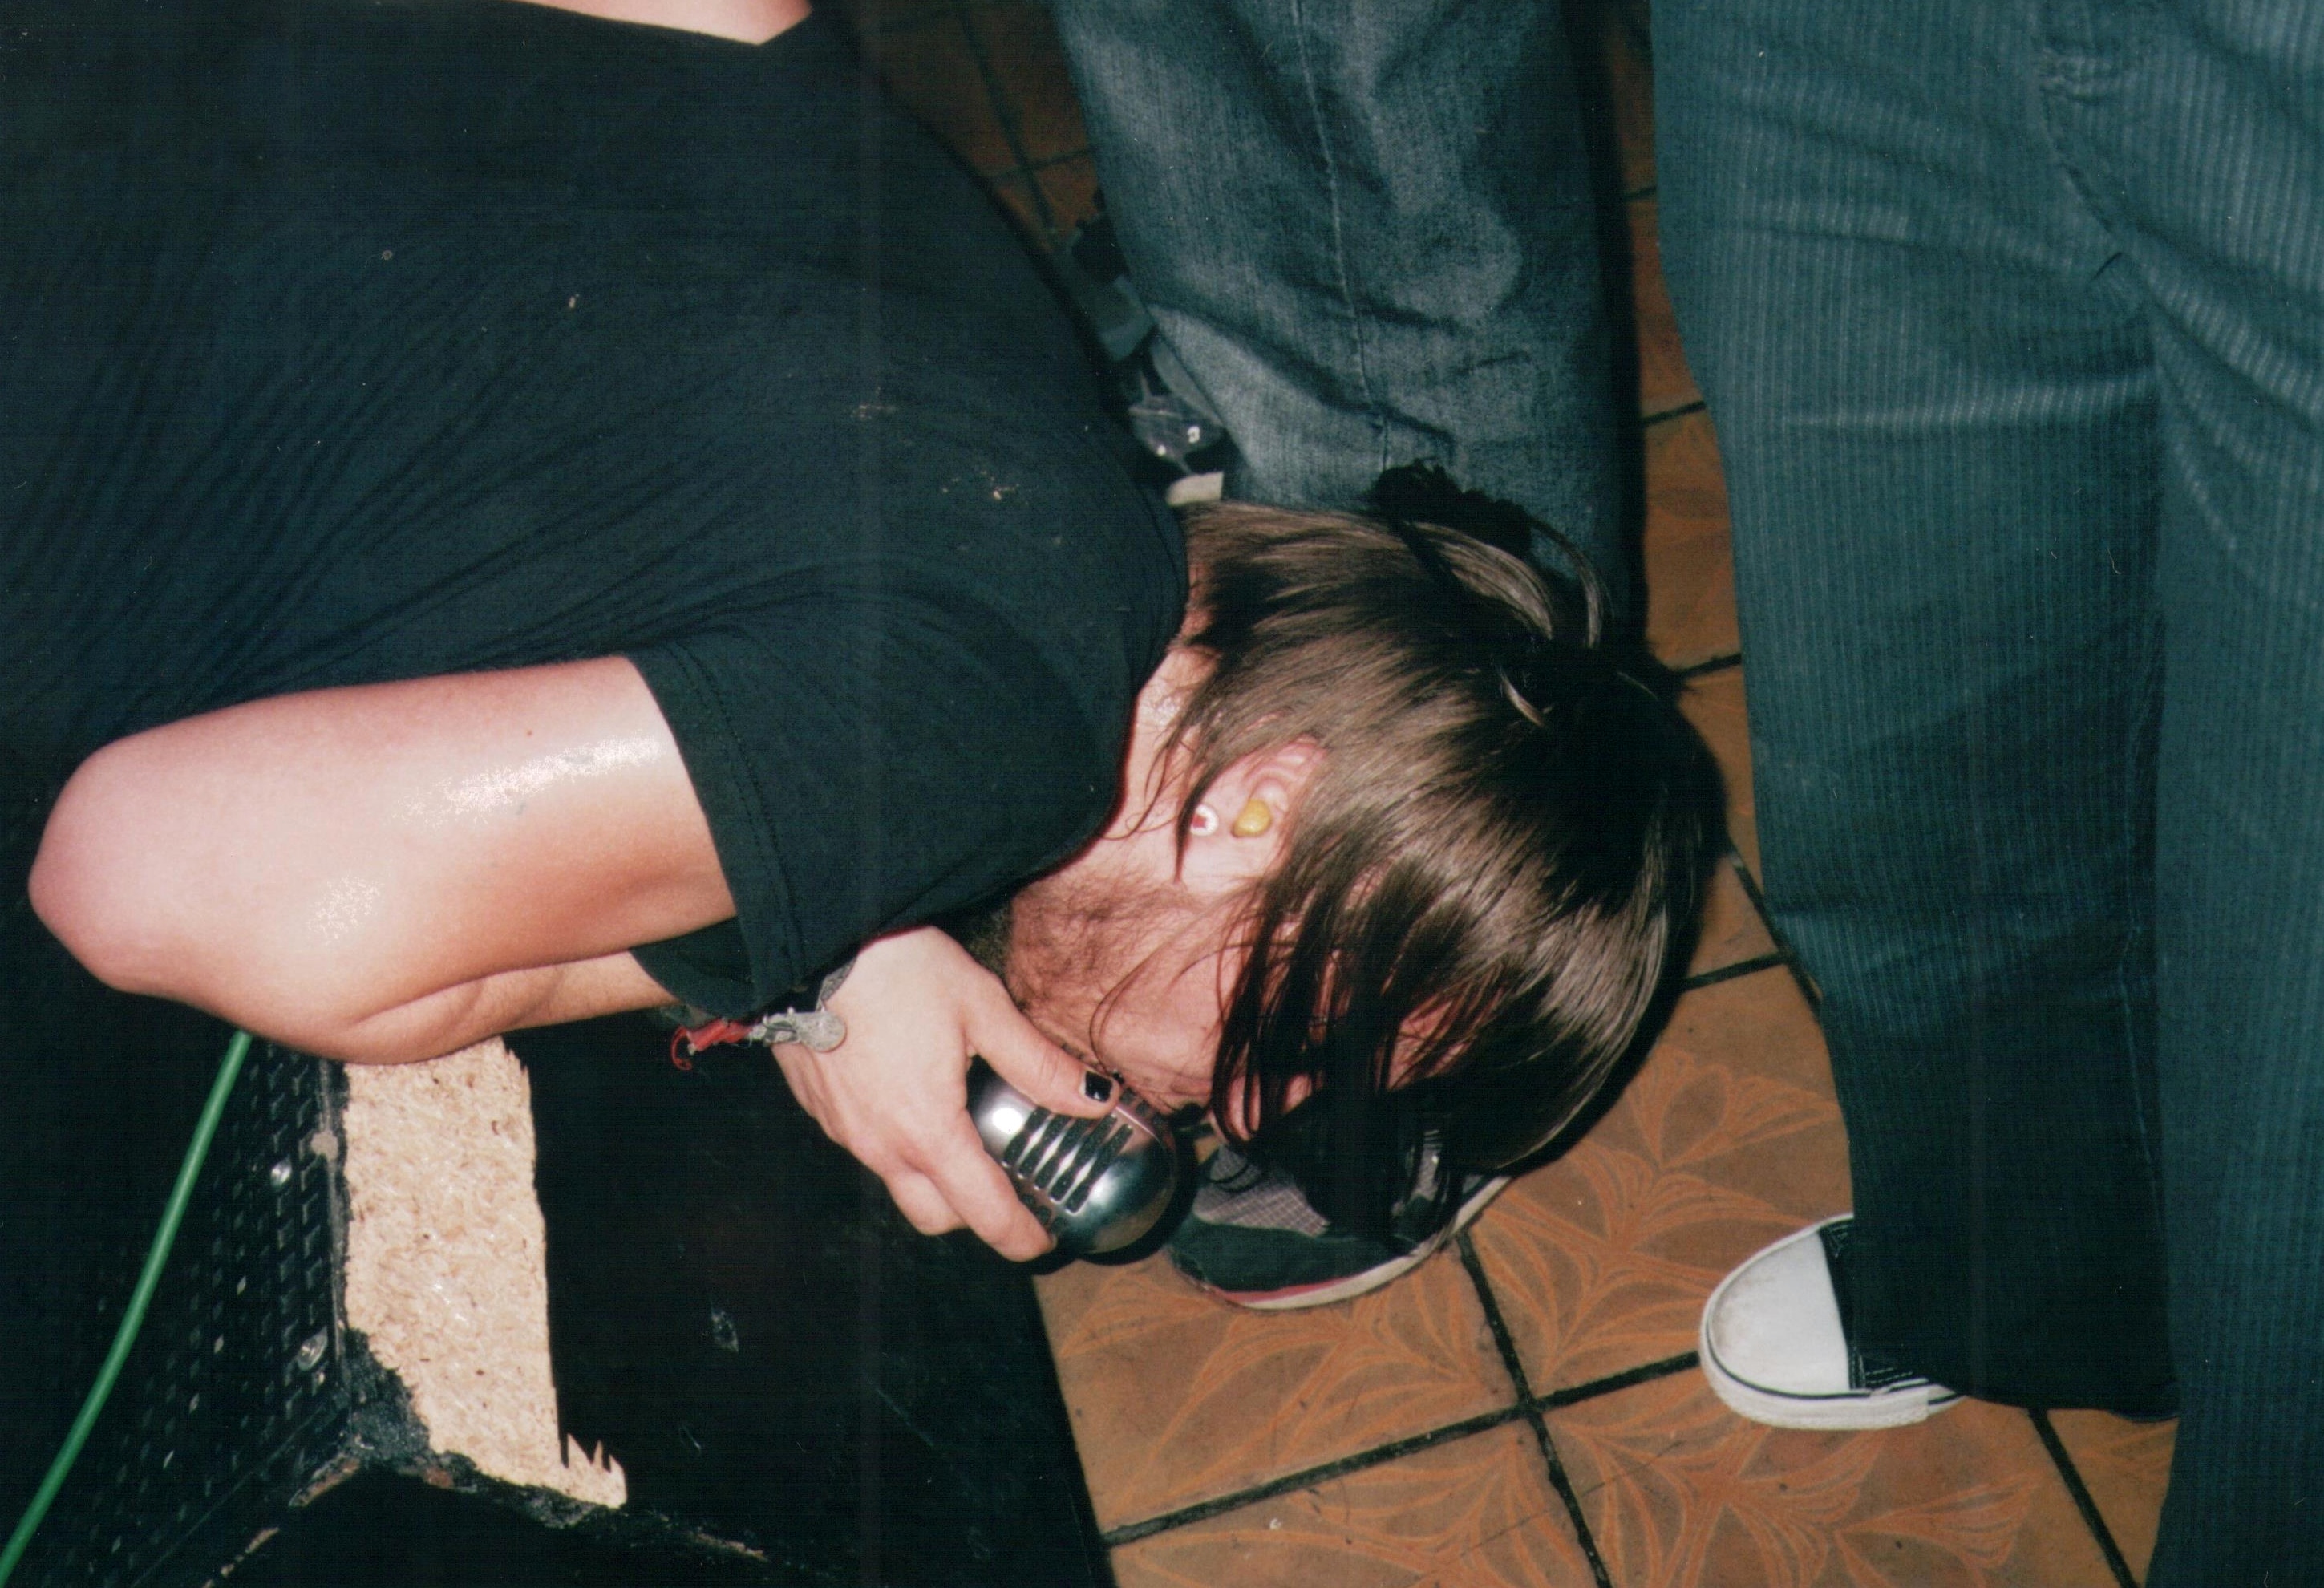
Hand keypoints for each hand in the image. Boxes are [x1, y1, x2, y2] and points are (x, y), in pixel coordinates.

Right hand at [767, 925, 1111, 1259]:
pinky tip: (914, 1097)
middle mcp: (881, 1147)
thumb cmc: (895, 970)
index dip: (1020, 1236)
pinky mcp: (820, 1111)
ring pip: (897, 1183)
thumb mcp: (982, 1008)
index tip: (1042, 1240)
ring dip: (934, 1178)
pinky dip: (897, 1143)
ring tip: (964, 1135)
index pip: (983, 1214)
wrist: (809, 943)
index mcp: (929, 1131)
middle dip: (974, 1216)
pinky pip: (866, 1148)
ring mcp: (844, 1133)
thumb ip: (1038, 1063)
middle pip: (935, 1217)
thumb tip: (1094, 1099)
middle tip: (1008, 1188)